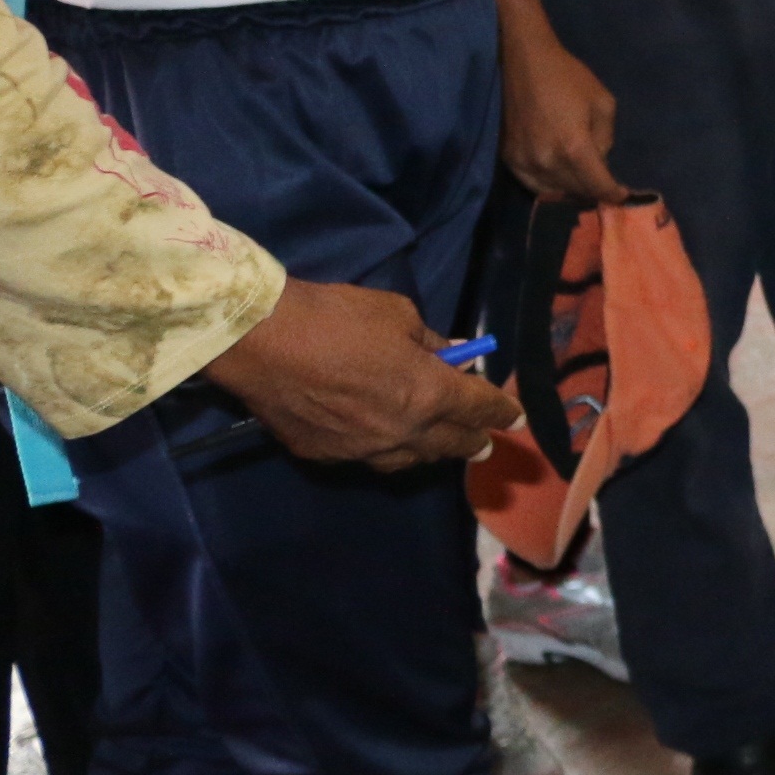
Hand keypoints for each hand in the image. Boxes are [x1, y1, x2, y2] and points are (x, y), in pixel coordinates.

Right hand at [203, 278, 520, 470]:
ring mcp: (361, 450)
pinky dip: (383, 448)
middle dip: (473, 441)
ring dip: (430, 450)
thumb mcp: (398, 316)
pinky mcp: (325, 456)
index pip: (479, 408)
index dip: (501, 410)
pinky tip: (382, 438)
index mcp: (429, 394)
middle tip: (485, 442)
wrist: (261, 341)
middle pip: (451, 445)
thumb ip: (432, 343)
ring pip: (410, 459)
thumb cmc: (335, 318)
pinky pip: (367, 457)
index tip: (513, 415)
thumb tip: (455, 354)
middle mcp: (402, 431)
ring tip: (440, 445)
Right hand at [501, 27, 625, 202]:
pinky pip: (533, 184)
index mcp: (573, 148)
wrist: (523, 61)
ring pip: (554, 192)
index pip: (597, 185)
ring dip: (572, 191)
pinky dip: (549, 186)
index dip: (612, 193)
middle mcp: (547, 161)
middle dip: (594, 192)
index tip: (621, 196)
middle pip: (576, 191)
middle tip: (605, 189)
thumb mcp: (603, 102)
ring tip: (584, 185)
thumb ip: (605, 137)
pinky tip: (560, 179)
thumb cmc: (567, 77)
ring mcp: (524, 162)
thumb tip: (600, 160)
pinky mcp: (509, 158)